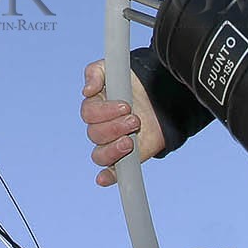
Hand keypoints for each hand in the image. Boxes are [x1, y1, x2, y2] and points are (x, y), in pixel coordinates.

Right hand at [81, 59, 165, 186]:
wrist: (160, 96)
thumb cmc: (132, 82)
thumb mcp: (112, 69)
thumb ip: (95, 73)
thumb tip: (87, 90)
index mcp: (95, 107)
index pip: (89, 114)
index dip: (105, 112)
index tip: (126, 105)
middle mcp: (101, 127)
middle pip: (94, 134)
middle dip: (115, 127)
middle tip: (135, 119)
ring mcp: (112, 143)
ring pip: (100, 154)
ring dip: (114, 149)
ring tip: (130, 140)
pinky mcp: (126, 158)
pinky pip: (112, 173)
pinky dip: (107, 177)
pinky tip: (105, 178)